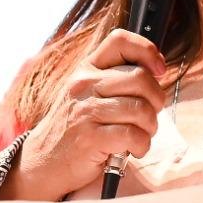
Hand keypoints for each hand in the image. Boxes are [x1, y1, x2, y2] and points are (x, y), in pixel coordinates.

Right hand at [3, 29, 166, 201]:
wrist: (44, 162)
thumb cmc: (76, 129)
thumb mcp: (88, 94)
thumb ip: (116, 80)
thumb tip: (157, 71)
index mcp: (86, 69)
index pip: (120, 41)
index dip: (147, 51)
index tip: (159, 70)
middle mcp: (84, 85)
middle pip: (141, 78)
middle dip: (156, 100)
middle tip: (148, 116)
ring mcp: (85, 111)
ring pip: (141, 109)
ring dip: (150, 127)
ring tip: (140, 135)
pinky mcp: (90, 138)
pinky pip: (134, 135)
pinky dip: (142, 146)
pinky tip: (133, 150)